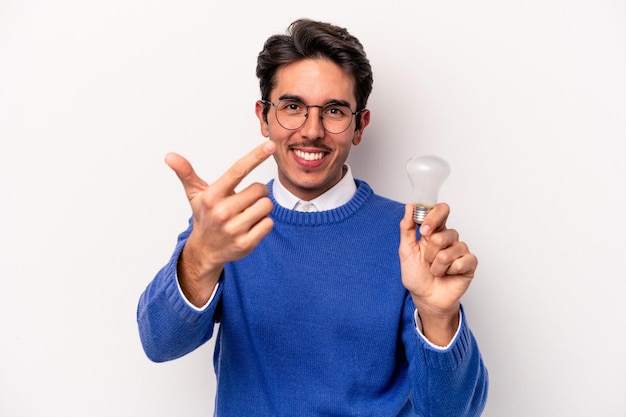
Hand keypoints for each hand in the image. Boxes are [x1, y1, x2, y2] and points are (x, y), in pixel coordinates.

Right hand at [165, 141, 275, 305]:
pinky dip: (264, 223)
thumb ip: (186, 172)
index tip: (269, 145)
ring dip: (262, 207)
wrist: (205, 250)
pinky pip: (268, 223)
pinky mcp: (246, 244)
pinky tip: (250, 226)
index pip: (238, 170)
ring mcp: (234, 229)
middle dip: (258, 192)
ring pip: (266, 206)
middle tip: (246, 199)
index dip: (256, 156)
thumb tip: (169, 156)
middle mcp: (222, 213)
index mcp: (212, 196)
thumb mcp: (195, 193)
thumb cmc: (204, 216)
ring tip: (247, 212)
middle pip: (260, 189)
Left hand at [398, 203, 477, 343]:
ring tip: (436, 271)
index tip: (423, 230)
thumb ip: (407, 228)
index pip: (441, 210)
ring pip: (449, 251)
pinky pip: (461, 262)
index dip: (433, 217)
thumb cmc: (416, 275)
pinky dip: (449, 271)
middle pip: (444, 233)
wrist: (425, 298)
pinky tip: (448, 275)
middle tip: (427, 260)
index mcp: (434, 231)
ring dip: (437, 266)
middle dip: (430, 251)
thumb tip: (409, 207)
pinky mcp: (469, 263)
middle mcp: (449, 238)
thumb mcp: (406, 250)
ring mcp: (461, 250)